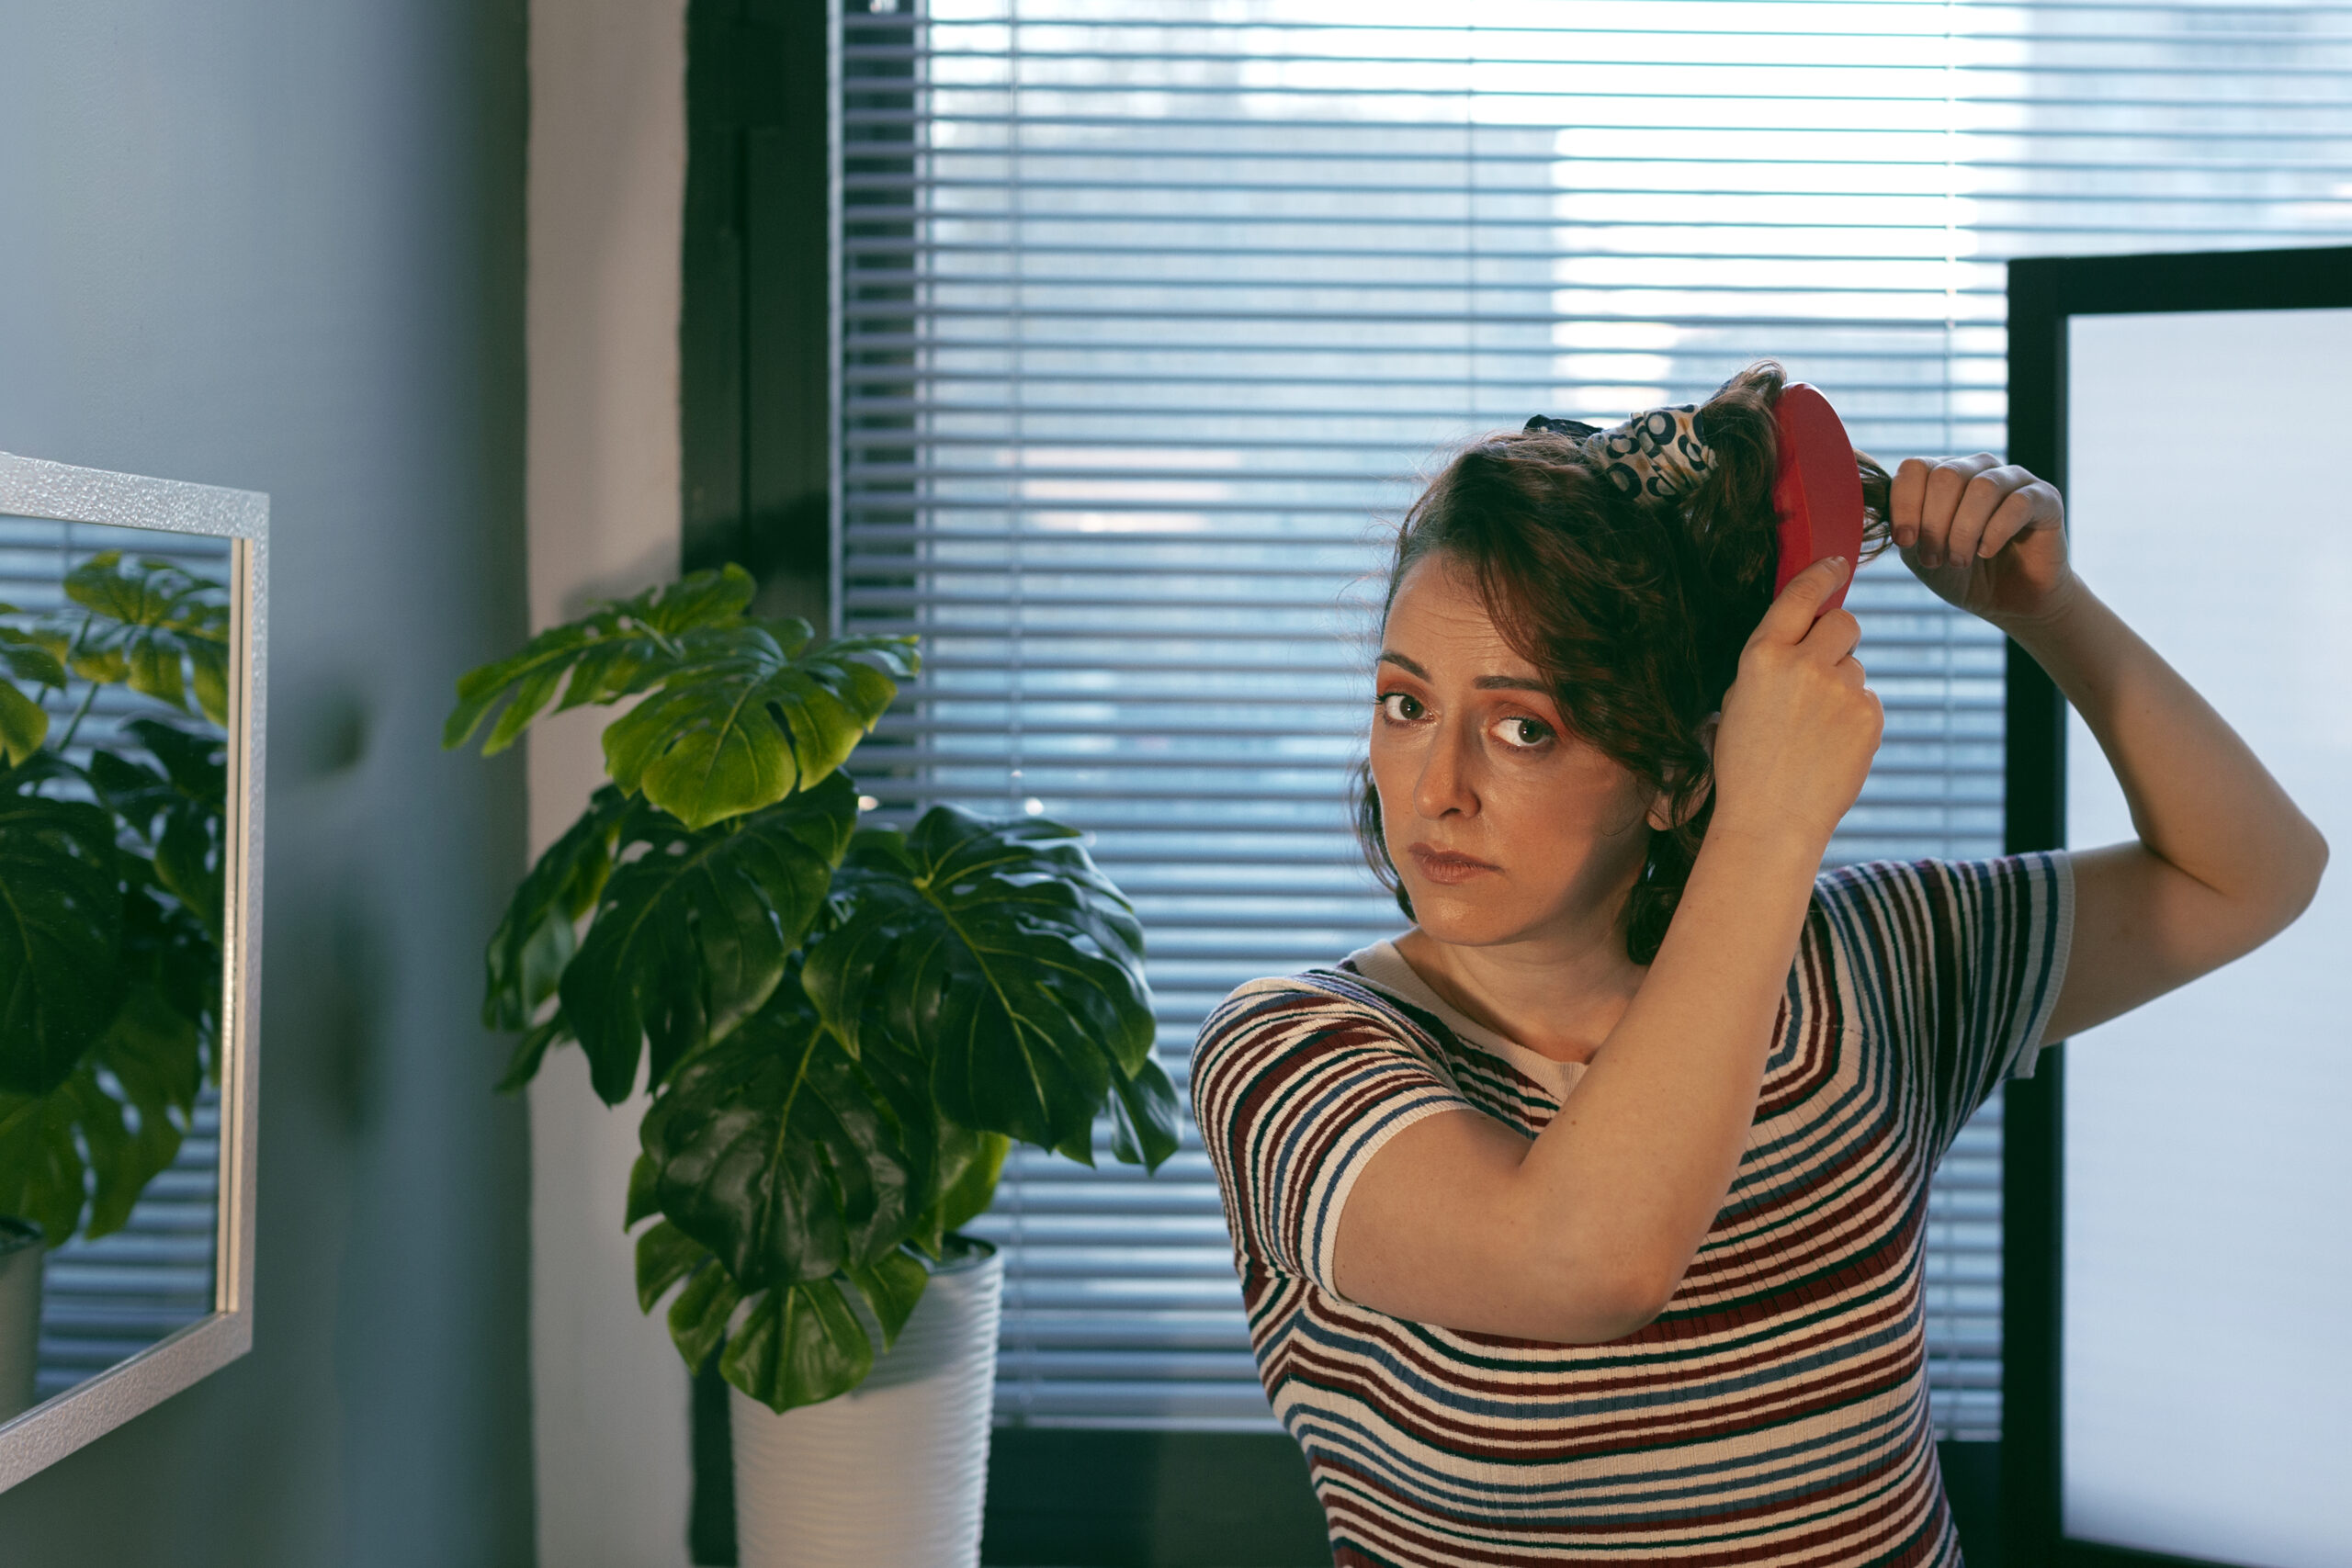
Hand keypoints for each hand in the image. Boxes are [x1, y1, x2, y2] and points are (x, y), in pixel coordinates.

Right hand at [1711, 554, 1883, 851]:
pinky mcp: (1869, 717)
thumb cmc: (1744, 766)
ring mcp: (1843, 690)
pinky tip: (1830, 746)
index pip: (1801, 594)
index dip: (1823, 574)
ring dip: (1841, 686)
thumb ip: (1770, 664)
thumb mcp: (1737, 701)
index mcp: (1761, 655)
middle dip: (1837, 637)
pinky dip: (1853, 717)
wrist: (1771, 820)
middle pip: (1844, 622)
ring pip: (1855, 666)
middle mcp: (1805, 664)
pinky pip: (1867, 700)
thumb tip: (1804, 640)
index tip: (1838, 565)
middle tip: (1821, 669)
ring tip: (1814, 729)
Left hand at [1889, 454, 2078, 629]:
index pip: (1916, 467)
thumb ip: (1902, 529)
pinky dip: (1994, 532)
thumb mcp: (1919, 554)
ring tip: (1960, 559)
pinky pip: (2016, 503)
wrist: (2008, 601)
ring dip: (1963, 531)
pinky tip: (1986, 551)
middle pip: (1946, 476)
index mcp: (1943, 476)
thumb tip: (1876, 509)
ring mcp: (2013, 479)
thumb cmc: (1960, 574)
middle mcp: (1977, 469)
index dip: (1905, 505)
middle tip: (1935, 558)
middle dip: (1934, 524)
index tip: (1905, 542)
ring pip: (1982, 487)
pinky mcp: (2044, 497)